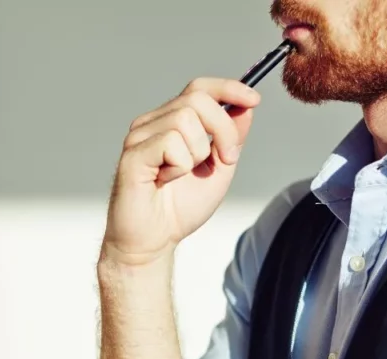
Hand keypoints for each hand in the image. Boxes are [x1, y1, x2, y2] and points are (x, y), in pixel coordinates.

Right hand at [102, 77, 261, 266]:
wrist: (153, 242)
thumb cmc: (178, 209)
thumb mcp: (218, 169)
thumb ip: (231, 137)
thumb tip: (245, 105)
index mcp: (170, 122)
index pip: (199, 88)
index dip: (228, 88)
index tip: (254, 99)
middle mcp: (152, 123)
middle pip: (197, 99)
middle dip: (223, 129)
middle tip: (226, 160)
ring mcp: (139, 137)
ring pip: (184, 120)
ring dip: (198, 154)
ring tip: (183, 175)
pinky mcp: (132, 155)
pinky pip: (169, 143)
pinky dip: (179, 166)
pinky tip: (166, 181)